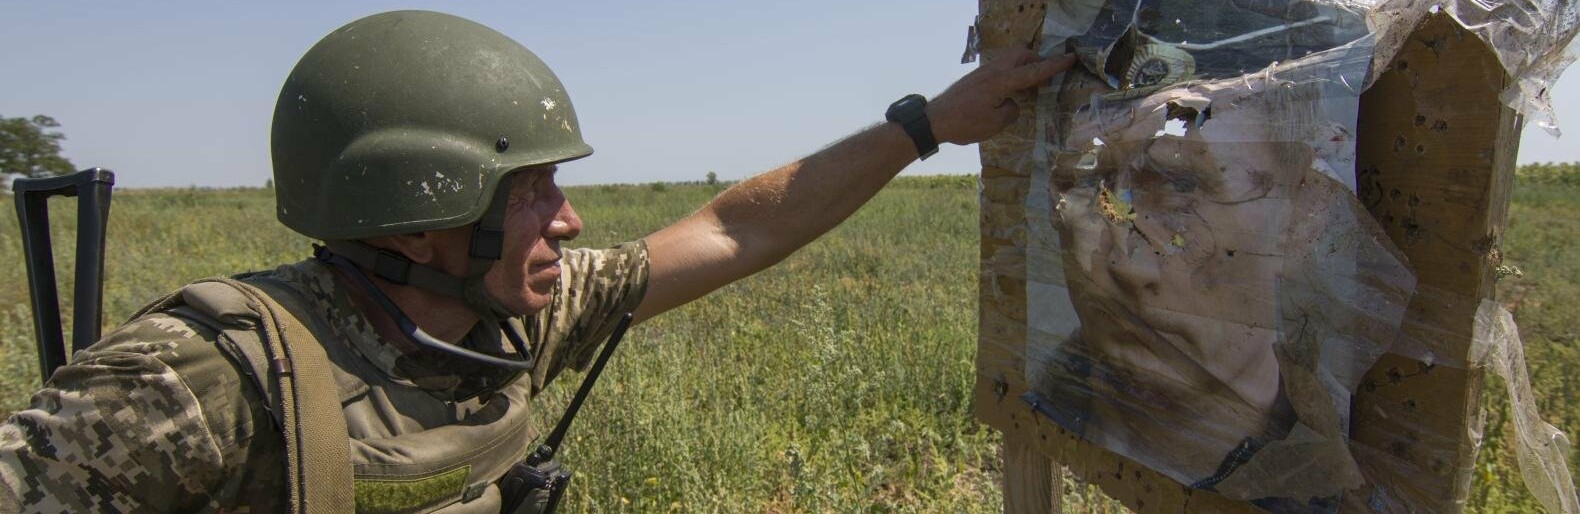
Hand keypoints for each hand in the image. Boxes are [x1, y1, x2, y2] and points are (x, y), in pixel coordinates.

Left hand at [927, 49, 1075, 144]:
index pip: (1034, 71)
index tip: (1071, 58)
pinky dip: (1010, 76)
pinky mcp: (975, 79)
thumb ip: (1011, 110)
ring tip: (1028, 89)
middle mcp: (993, 71)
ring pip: (1009, 61)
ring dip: (1022, 69)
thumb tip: (1013, 103)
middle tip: (1044, 78)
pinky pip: (999, 70)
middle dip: (1036, 61)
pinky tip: (1008, 94)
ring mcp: (983, 72)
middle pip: (1021, 54)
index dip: (1055, 66)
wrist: (935, 120)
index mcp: (1002, 81)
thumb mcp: (996, 123)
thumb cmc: (965, 123)